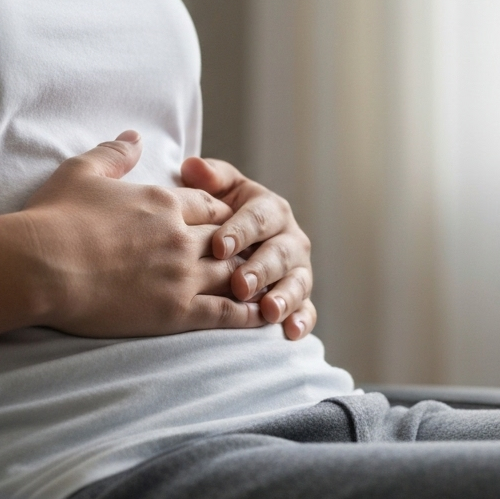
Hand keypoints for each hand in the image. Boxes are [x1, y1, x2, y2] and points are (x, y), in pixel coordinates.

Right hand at [21, 132, 264, 337]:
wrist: (41, 265)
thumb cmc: (54, 217)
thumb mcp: (82, 172)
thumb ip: (114, 153)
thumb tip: (134, 135)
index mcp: (163, 203)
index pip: (208, 206)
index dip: (219, 215)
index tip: (225, 223)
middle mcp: (180, 236)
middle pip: (226, 239)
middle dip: (238, 247)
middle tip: (253, 256)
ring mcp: (181, 276)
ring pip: (232, 274)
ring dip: (248, 278)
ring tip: (264, 286)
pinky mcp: (175, 312)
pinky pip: (226, 313)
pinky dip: (248, 314)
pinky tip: (262, 316)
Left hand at [179, 158, 316, 340]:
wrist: (233, 243)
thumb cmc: (220, 215)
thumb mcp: (216, 193)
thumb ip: (209, 179)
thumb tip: (192, 166)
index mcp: (270, 209)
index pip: (258, 217)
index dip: (240, 231)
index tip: (218, 246)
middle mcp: (289, 238)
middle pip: (279, 252)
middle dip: (260, 268)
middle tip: (240, 284)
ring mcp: (298, 269)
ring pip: (297, 282)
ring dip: (284, 296)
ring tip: (268, 311)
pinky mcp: (300, 296)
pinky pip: (307, 309)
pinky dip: (302, 320)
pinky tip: (291, 332)